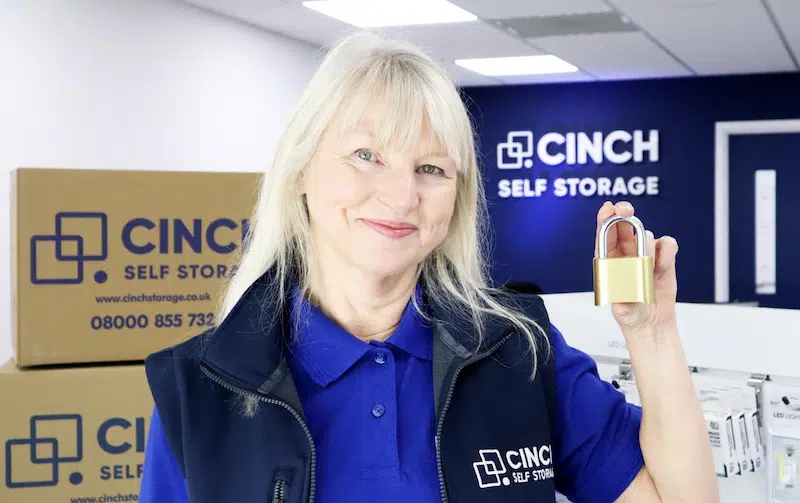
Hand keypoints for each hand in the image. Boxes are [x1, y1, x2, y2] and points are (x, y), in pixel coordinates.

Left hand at [594, 201, 678, 334]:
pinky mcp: (663, 258)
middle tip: (626, 209)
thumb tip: (621, 305)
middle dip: (623, 214)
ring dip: (648, 247)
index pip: (604, 236)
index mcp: (609, 261)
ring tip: (650, 269)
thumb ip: (624, 307)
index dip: (605, 219)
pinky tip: (662, 268)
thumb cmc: (631, 314)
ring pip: (646, 235)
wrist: (653, 321)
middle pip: (623, 226)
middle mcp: (625, 254)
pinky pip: (667, 244)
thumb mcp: (625, 313)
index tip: (607, 208)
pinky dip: (667, 253)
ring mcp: (644, 254)